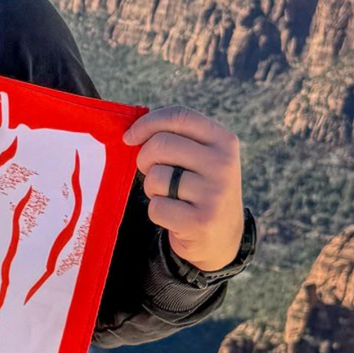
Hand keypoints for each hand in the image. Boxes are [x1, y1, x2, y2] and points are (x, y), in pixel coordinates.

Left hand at [121, 106, 245, 272]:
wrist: (222, 236)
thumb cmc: (199, 188)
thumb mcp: (202, 158)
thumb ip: (176, 139)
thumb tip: (131, 132)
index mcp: (224, 141)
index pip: (179, 116)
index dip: (147, 123)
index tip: (129, 137)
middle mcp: (223, 164)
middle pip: (161, 144)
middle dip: (144, 159)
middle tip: (151, 173)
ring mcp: (214, 193)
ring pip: (156, 176)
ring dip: (152, 189)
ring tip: (169, 196)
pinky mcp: (200, 221)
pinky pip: (156, 207)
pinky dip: (157, 212)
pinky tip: (174, 216)